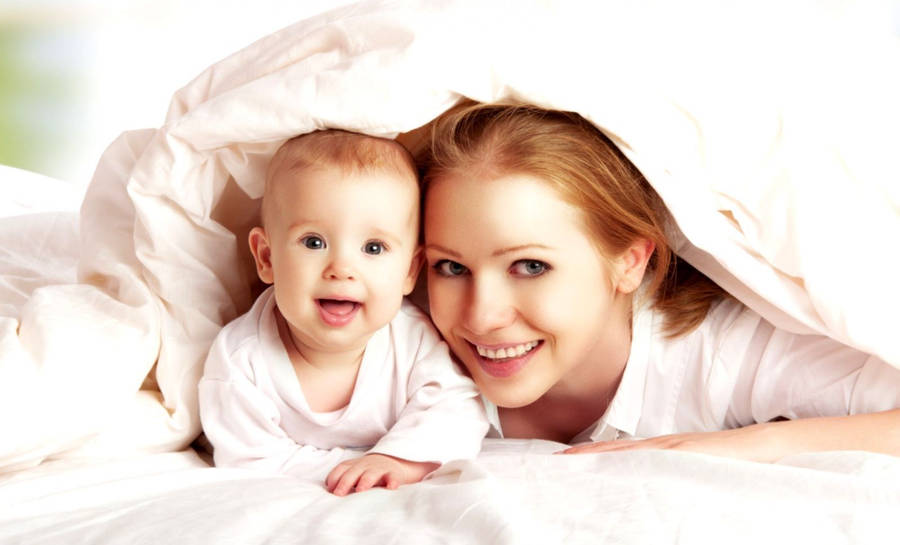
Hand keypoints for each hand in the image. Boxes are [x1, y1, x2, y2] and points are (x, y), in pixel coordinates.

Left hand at [325, 453, 439, 495]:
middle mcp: (365, 465)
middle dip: (345, 482)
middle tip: (339, 494)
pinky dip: (392, 481)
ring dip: (365, 480)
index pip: (341, 468)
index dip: (334, 478)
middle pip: (353, 472)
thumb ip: (343, 479)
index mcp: (354, 465)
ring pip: (371, 473)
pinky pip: (393, 477)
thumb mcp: (356, 472)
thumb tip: (329, 491)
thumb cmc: (370, 472)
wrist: (396, 461)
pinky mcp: (394, 473)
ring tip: (361, 489)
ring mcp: (380, 468)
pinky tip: (391, 487)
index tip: (330, 490)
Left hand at [559, 423, 787, 462]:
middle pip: (615, 452)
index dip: (592, 456)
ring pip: (628, 453)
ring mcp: (675, 449)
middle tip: (554, 462)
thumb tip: (652, 496)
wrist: (767, 446)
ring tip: (570, 462)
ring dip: (599, 457)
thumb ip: (674, 479)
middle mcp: (663, 448)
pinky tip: (615, 466)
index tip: (564, 462)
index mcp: (663, 453)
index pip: (619, 455)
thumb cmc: (734, 464)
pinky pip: (654, 458)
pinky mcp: (688, 455)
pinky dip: (631, 461)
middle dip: (585, 456)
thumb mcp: (695, 473)